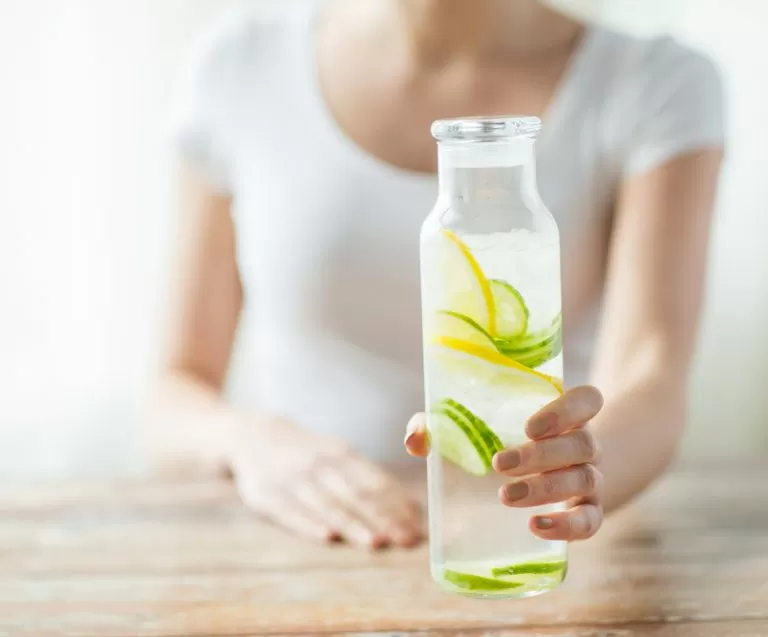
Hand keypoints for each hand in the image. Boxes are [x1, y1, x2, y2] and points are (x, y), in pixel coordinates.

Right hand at [230, 416, 423, 549]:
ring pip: (328, 505)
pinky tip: (327, 537)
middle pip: (356, 495)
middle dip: (383, 519)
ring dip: (353, 525)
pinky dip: (310, 525)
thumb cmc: (307, 452)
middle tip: (405, 540)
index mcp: (340, 454)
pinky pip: (291, 513)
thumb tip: (411, 506)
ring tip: (375, 543)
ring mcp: (293, 480)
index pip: (375, 481)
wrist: (252, 435)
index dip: (397, 505)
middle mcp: (319, 465)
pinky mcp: (268, 496)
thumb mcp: (336, 454)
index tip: (416, 526)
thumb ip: (370, 479)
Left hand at [405, 385, 603, 541]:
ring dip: (546, 488)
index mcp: (564, 414)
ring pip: (585, 479)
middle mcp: (584, 443)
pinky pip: (590, 521)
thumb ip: (440, 425)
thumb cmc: (502, 441)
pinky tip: (536, 526)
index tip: (530, 426)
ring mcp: (591, 478)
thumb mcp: (474, 427)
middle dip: (540, 456)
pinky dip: (567, 526)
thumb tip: (415, 440)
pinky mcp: (588, 512)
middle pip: (582, 443)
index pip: (588, 400)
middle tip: (500, 465)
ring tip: (506, 495)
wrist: (547, 476)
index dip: (567, 409)